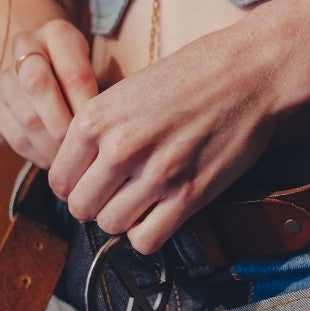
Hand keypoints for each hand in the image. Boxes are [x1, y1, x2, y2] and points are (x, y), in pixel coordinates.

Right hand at [0, 19, 98, 167]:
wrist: (48, 67)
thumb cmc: (88, 76)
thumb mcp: (101, 68)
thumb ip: (107, 91)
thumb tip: (115, 127)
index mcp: (57, 33)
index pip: (73, 71)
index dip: (87, 104)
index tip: (102, 128)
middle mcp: (24, 48)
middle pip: (38, 86)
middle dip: (64, 125)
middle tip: (84, 150)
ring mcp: (4, 79)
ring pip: (24, 116)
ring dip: (50, 146)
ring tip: (72, 162)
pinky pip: (11, 135)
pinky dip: (34, 154)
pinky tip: (53, 162)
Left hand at [47, 16, 284, 254]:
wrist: (250, 71)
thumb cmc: (194, 73)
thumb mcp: (131, 90)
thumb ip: (102, 130)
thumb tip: (85, 170)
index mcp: (96, 118)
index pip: (59, 180)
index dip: (76, 184)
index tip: (95, 180)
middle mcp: (119, 148)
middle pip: (81, 208)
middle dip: (98, 204)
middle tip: (119, 191)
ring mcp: (155, 174)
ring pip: (112, 226)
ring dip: (125, 218)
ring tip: (144, 197)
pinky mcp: (190, 194)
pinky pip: (147, 239)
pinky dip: (150, 232)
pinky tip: (162, 211)